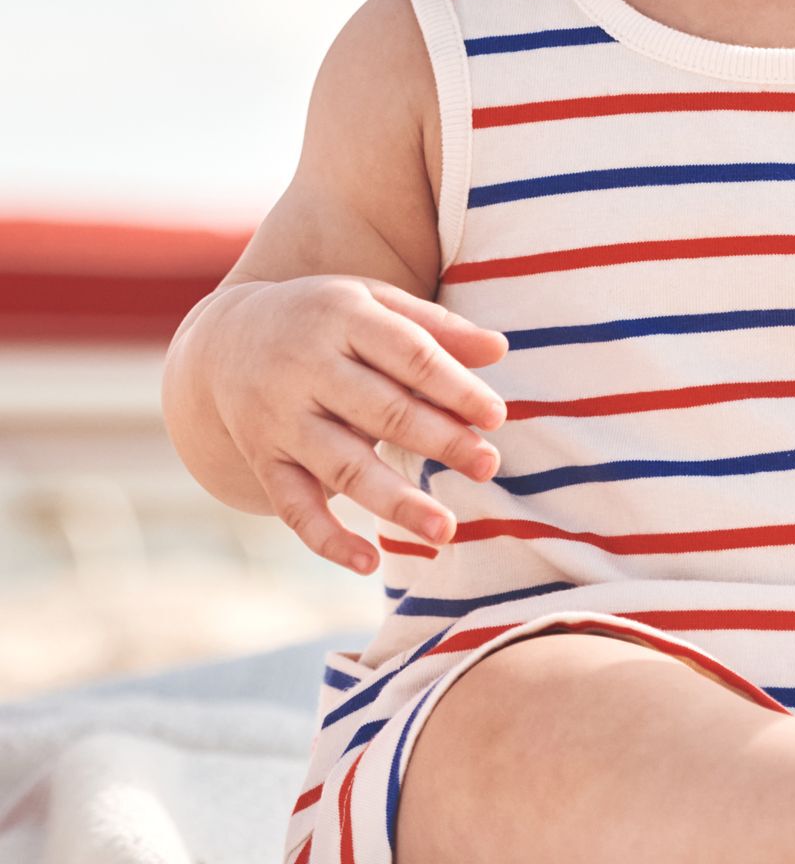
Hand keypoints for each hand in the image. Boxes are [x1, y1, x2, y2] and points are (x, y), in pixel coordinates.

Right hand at [207, 276, 510, 571]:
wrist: (225, 340)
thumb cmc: (325, 319)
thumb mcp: (374, 302)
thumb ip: (436, 327)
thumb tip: (501, 349)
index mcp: (342, 316)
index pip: (409, 354)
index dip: (455, 387)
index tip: (496, 416)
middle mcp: (305, 368)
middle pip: (381, 410)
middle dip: (439, 440)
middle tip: (488, 467)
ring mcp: (280, 418)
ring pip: (342, 466)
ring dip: (395, 501)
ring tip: (446, 529)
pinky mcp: (263, 459)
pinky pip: (293, 505)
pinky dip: (326, 538)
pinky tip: (367, 562)